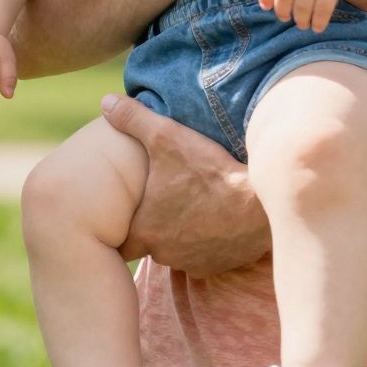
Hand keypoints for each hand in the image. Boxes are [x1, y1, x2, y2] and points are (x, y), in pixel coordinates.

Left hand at [98, 94, 268, 275]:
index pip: (120, 243)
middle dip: (154, 227)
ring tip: (190, 206)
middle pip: (150, 244)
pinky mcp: (221, 264)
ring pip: (178, 250)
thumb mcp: (167, 137)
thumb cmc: (210, 172)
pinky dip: (207, 239)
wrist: (260, 203)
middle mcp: (166, 254)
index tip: (127, 213)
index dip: (121, 230)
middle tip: (161, 202)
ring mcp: (195, 262)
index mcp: (146, 231)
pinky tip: (214, 217)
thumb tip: (106, 101)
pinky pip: (205, 254)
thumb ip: (133, 120)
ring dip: (181, 233)